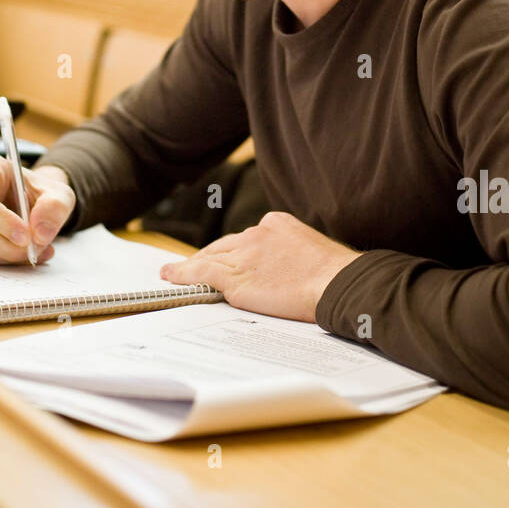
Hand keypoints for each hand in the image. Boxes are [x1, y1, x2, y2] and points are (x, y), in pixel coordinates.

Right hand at [0, 157, 75, 264]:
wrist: (31, 202)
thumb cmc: (39, 193)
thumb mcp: (59, 194)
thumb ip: (55, 208)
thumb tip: (40, 233)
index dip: (2, 221)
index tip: (26, 237)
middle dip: (9, 247)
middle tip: (37, 248)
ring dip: (9, 256)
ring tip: (37, 250)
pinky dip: (3, 261)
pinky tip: (22, 253)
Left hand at [160, 210, 360, 320]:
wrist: (338, 283)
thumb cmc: (336, 276)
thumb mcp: (313, 253)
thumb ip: (292, 255)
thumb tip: (288, 270)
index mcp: (276, 223)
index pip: (246, 237)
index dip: (233, 251)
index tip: (229, 259)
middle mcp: (257, 233)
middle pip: (224, 245)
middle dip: (209, 255)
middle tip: (194, 264)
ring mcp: (244, 254)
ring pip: (209, 257)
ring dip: (190, 265)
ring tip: (175, 272)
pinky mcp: (235, 275)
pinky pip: (200, 272)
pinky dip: (182, 273)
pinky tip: (171, 276)